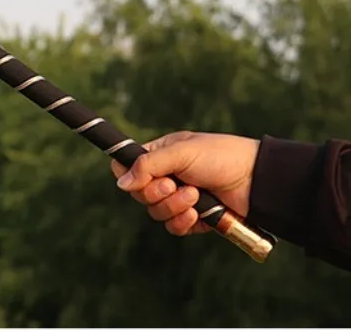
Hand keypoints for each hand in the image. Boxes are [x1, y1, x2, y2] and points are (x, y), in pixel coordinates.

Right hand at [110, 131, 259, 235]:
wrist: (258, 180)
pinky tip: (196, 215)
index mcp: (160, 155)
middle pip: (140, 195)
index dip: (130, 176)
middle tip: (174, 185)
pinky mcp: (194, 218)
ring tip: (195, 196)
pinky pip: (174, 227)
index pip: (127, 167)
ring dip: (173, 207)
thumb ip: (148, 165)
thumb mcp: (182, 152)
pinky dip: (182, 223)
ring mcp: (180, 198)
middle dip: (156, 193)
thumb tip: (121, 183)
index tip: (143, 178)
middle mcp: (167, 176)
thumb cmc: (221, 157)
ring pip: (156, 212)